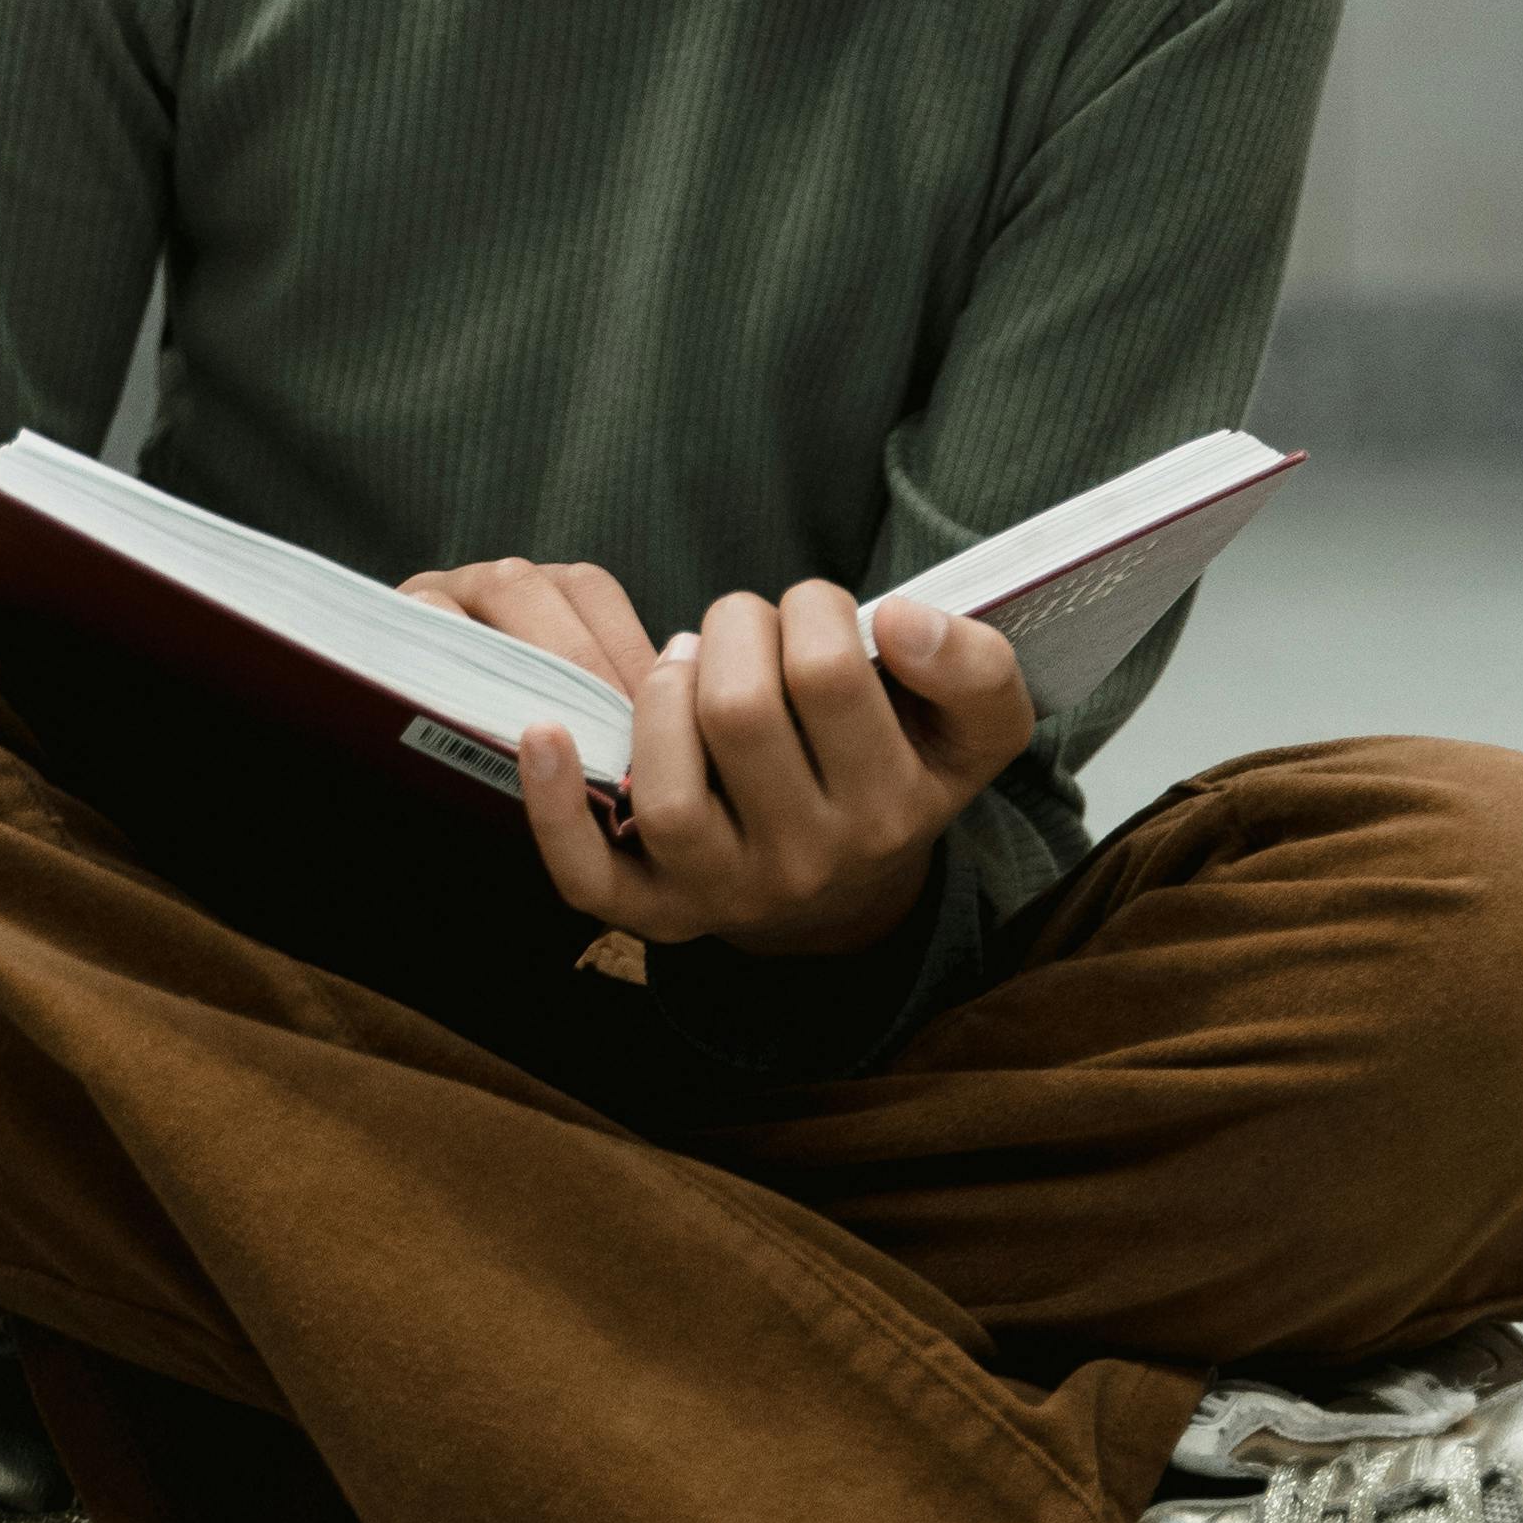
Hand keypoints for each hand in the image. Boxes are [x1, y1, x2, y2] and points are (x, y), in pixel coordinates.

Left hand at [405, 560, 1033, 961]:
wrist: (850, 896)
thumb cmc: (897, 770)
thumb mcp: (974, 728)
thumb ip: (977, 666)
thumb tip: (900, 619)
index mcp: (893, 810)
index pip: (831, 673)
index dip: (813, 608)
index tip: (818, 614)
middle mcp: (811, 862)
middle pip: (739, 714)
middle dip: (732, 630)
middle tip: (745, 630)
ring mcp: (727, 895)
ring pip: (672, 792)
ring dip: (662, 693)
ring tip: (686, 668)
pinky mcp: (656, 914)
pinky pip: (589, 876)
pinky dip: (556, 805)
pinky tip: (545, 732)